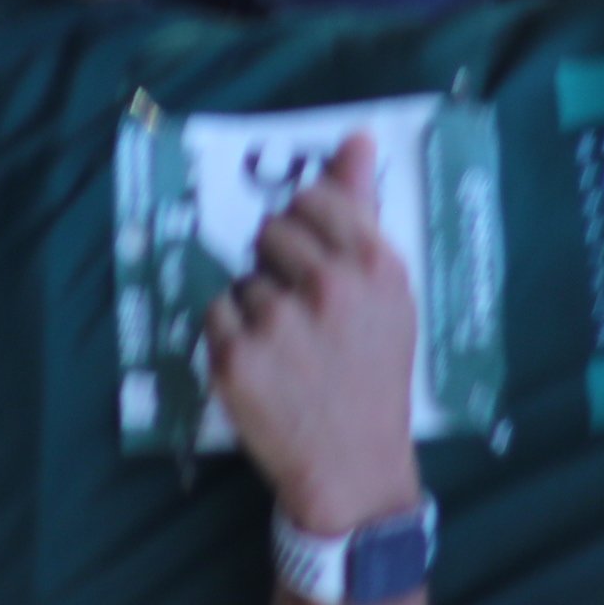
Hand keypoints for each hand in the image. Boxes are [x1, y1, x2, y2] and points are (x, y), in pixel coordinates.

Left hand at [202, 136, 423, 534]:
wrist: (354, 466)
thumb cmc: (373, 373)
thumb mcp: (389, 293)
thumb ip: (363, 211)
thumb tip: (357, 138)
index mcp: (374, 265)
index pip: (312, 201)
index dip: (305, 230)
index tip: (313, 263)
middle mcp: (328, 287)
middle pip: (268, 234)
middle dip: (277, 268)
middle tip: (303, 317)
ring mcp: (278, 324)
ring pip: (242, 280)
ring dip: (255, 309)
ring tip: (289, 352)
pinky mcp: (235, 359)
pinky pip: (214, 315)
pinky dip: (229, 339)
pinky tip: (263, 369)